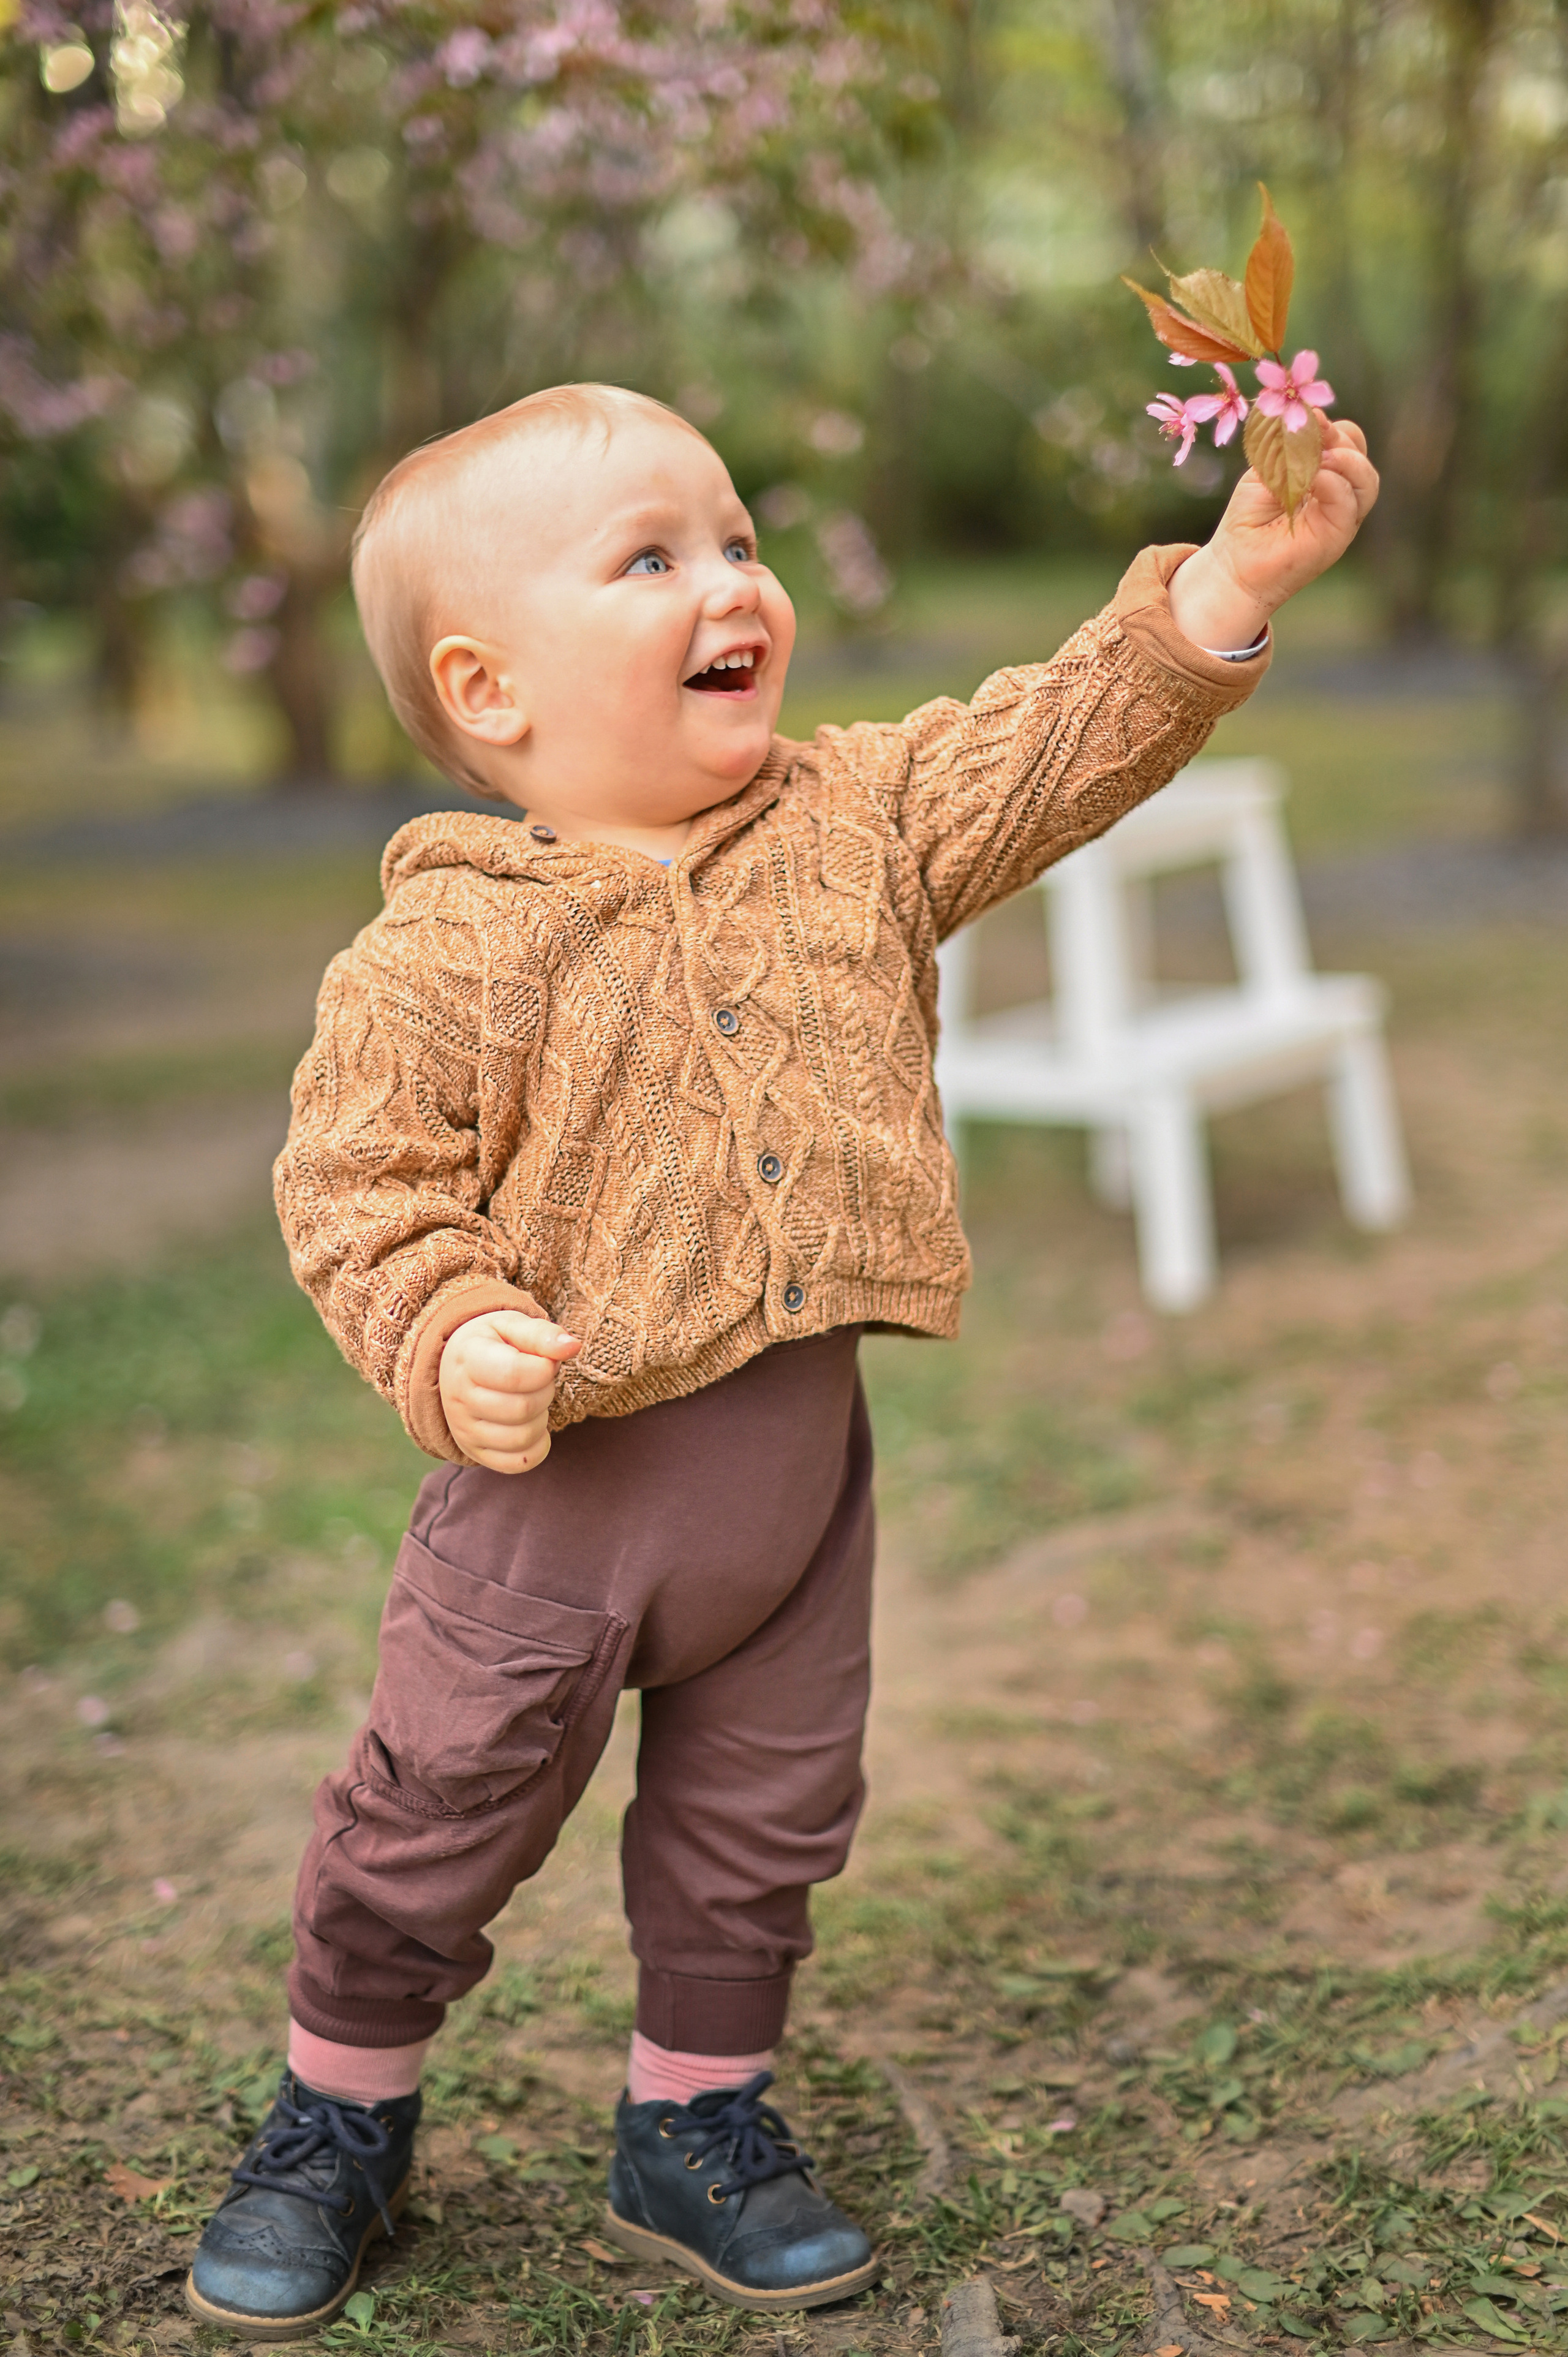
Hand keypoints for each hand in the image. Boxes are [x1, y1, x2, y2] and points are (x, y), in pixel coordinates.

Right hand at [437, 1311, 580, 1473]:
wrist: (460, 1368)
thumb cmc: (493, 1344)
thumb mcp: (512, 1326)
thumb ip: (542, 1335)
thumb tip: (573, 1346)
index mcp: (467, 1359)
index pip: (514, 1374)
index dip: (544, 1369)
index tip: (545, 1362)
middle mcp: (459, 1398)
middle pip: (522, 1408)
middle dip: (545, 1392)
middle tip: (541, 1380)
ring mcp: (465, 1430)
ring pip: (522, 1438)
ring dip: (541, 1418)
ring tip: (533, 1399)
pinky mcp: (476, 1452)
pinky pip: (519, 1463)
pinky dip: (537, 1446)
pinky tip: (532, 1424)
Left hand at [1168, 418, 1378, 652]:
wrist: (1235, 564)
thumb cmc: (1249, 518)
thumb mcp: (1268, 470)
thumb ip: (1291, 446)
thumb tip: (1315, 418)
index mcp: (1327, 476)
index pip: (1348, 441)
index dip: (1331, 426)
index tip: (1307, 420)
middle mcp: (1340, 495)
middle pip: (1360, 455)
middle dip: (1338, 439)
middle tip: (1310, 437)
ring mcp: (1342, 517)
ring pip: (1367, 478)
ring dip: (1343, 460)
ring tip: (1314, 460)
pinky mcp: (1338, 535)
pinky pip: (1349, 501)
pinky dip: (1332, 482)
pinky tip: (1310, 480)